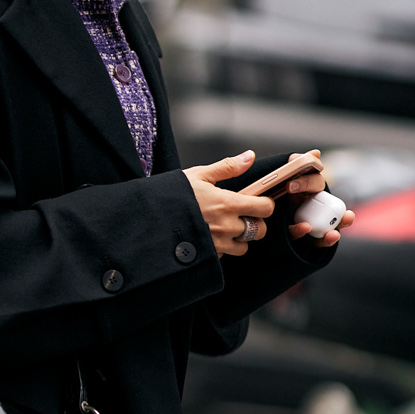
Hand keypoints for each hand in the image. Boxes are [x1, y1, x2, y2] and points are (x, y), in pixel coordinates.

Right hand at [182, 151, 336, 257]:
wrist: (149, 220)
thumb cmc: (172, 195)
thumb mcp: (198, 175)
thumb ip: (227, 167)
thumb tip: (249, 156)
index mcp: (228, 203)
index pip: (265, 208)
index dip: (265, 204)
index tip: (258, 201)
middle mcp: (227, 226)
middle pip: (259, 231)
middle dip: (254, 224)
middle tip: (241, 216)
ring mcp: (218, 244)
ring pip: (243, 247)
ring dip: (239, 239)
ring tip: (224, 228)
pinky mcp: (208, 256)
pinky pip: (224, 255)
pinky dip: (221, 248)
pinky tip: (210, 237)